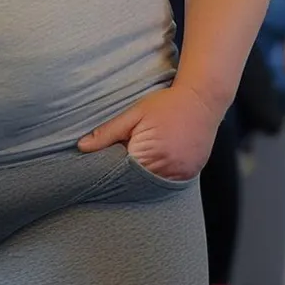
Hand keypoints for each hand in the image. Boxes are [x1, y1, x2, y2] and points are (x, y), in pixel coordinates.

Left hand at [77, 83, 222, 180]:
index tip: (103, 162)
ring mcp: (182, 174)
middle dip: (125, 174)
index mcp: (150, 153)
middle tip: (119, 161)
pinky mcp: (191, 174)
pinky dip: (158, 176)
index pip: (121, 173)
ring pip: (152, 185)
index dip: (110, 168)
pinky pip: (169, 182)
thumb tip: (81, 146)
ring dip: (142, 177)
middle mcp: (168, 168)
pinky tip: (154, 164)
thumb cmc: (166, 104)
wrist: (203, 99)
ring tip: (138, 160)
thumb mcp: (134, 113)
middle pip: (136, 182)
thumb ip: (108, 132)